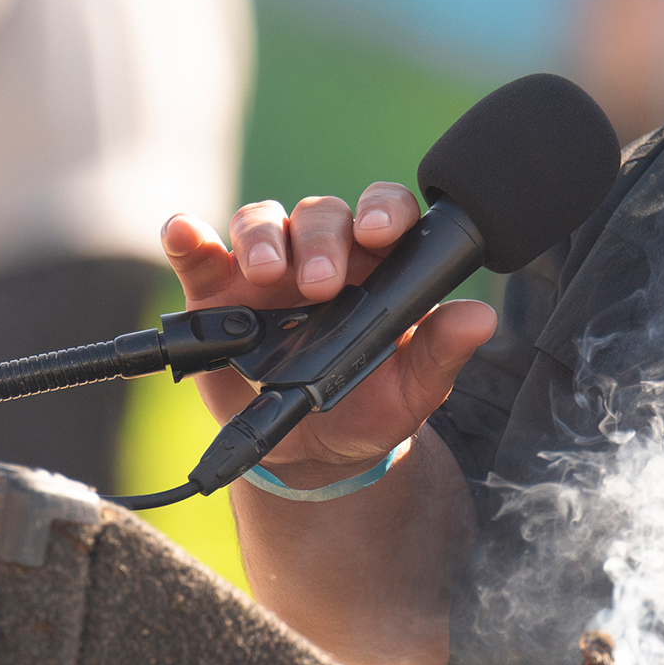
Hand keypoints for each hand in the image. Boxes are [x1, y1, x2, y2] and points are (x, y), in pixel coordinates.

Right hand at [158, 184, 498, 485]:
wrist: (314, 454)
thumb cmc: (370, 409)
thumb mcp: (412, 391)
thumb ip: (441, 352)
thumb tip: (479, 318)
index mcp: (377, 266)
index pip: (384, 213)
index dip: (383, 209)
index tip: (382, 232)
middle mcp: (321, 255)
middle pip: (321, 215)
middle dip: (322, 240)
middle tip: (321, 285)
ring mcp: (266, 271)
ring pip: (262, 222)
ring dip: (261, 237)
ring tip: (265, 273)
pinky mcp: (216, 294)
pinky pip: (200, 254)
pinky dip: (188, 237)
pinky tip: (184, 234)